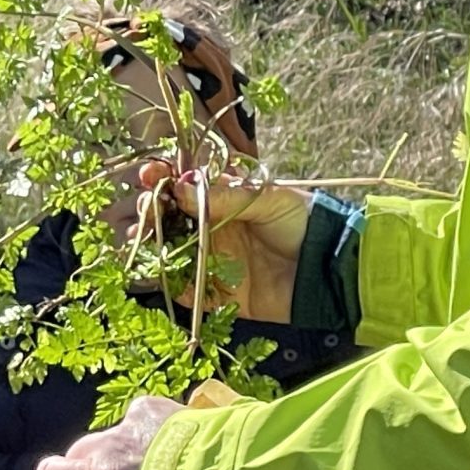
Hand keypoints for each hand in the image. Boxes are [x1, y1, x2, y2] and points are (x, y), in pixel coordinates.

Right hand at [142, 161, 312, 323]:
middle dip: (151, 209)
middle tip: (146, 207)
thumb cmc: (304, 225)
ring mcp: (211, 261)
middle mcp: (211, 229)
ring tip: (140, 236)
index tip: (149, 175)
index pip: (184, 186)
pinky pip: (182, 288)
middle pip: (169, 218)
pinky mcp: (214, 294)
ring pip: (168, 251)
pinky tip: (151, 269)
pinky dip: (164, 280)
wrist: (328, 272)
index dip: (164, 179)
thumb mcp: (269, 199)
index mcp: (223, 200)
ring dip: (150, 243)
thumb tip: (180, 188)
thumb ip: (226, 196)